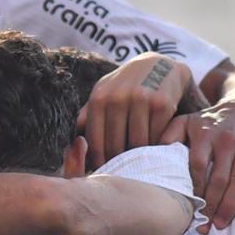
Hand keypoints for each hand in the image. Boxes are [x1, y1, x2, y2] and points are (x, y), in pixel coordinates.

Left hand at [79, 53, 197, 166]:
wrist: (158, 65)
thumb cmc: (125, 85)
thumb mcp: (103, 92)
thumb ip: (88, 115)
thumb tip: (72, 143)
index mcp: (99, 98)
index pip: (96, 141)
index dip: (99, 161)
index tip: (105, 169)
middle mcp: (118, 97)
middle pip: (116, 145)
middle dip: (119, 160)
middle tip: (124, 169)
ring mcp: (141, 99)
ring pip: (137, 144)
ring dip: (139, 155)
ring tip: (139, 161)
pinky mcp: (161, 103)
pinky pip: (156, 136)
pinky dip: (155, 145)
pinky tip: (154, 146)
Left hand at [164, 102, 234, 230]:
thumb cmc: (210, 122)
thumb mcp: (187, 122)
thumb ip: (170, 135)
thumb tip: (151, 153)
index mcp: (205, 133)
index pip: (198, 166)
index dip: (194, 189)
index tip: (190, 207)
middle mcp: (228, 138)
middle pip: (219, 178)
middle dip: (211, 205)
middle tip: (205, 226)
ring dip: (230, 204)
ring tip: (221, 223)